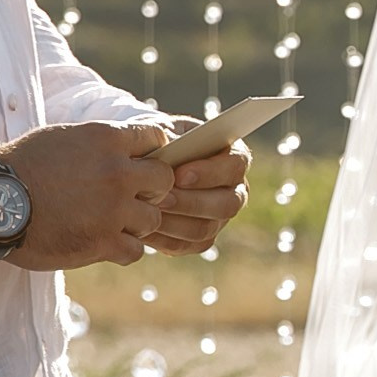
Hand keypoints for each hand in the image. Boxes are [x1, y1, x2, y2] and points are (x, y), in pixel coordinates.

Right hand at [0, 122, 174, 269]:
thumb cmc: (21, 166)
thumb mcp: (63, 137)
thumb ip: (99, 143)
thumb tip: (125, 147)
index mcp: (106, 139)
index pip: (157, 139)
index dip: (153, 152)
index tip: (142, 164)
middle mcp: (117, 172)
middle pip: (165, 180)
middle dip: (153, 188)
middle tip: (133, 196)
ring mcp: (113, 209)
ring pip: (154, 218)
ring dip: (137, 222)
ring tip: (113, 222)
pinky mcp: (102, 242)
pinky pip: (135, 250)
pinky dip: (123, 248)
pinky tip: (105, 242)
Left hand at [147, 122, 253, 255]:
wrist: (142, 167)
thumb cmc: (158, 143)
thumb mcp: (162, 132)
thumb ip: (170, 138)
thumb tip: (167, 148)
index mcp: (232, 158)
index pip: (234, 166)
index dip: (209, 172)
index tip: (179, 174)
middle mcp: (234, 190)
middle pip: (227, 204)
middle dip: (191, 202)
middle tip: (160, 198)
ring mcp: (219, 217)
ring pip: (204, 228)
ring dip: (173, 222)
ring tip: (146, 212)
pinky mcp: (200, 238)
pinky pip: (186, 244)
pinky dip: (163, 238)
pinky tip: (142, 228)